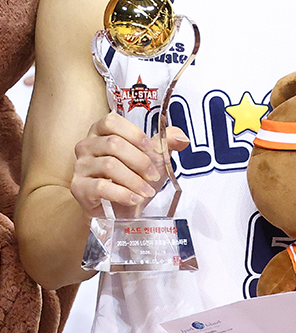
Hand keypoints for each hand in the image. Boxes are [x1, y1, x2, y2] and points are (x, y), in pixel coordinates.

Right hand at [71, 112, 188, 218]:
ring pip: (109, 166)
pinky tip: (135, 199)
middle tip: (154, 175)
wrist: (116, 210)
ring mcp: (79, 166)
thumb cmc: (132, 177)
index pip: (112, 121)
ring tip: (148, 190)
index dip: (134, 134)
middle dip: (140, 161)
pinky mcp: (77, 187)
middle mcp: (86, 145)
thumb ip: (165, 143)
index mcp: (101, 131)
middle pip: (114, 144)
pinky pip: (101, 187)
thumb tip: (182, 137)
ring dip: (134, 180)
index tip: (152, 149)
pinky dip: (123, 194)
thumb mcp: (152, 158)